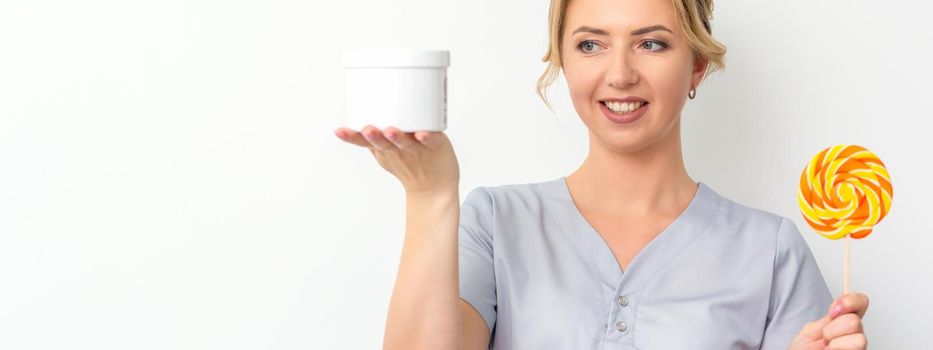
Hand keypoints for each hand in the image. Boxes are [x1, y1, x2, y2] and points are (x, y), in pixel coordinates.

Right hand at [335, 125, 459, 196]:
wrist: (435, 188)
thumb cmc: (411, 166)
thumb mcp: (388, 155)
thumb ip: (376, 138)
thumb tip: (360, 117)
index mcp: (385, 150)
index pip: (365, 142)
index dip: (352, 137)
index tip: (339, 131)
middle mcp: (398, 150)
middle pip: (383, 143)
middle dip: (374, 136)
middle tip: (367, 130)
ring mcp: (416, 149)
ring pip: (404, 142)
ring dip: (396, 137)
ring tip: (389, 131)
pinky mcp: (435, 146)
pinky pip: (430, 140)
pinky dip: (426, 137)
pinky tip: (422, 133)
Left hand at [789, 293, 868, 349]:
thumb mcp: (812, 330)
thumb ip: (828, 319)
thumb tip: (841, 305)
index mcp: (843, 324)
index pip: (860, 302)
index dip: (849, 301)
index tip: (832, 312)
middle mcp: (853, 334)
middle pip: (855, 321)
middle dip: (832, 330)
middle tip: (824, 339)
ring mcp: (857, 347)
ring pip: (859, 338)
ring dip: (836, 343)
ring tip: (827, 349)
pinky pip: (855, 349)